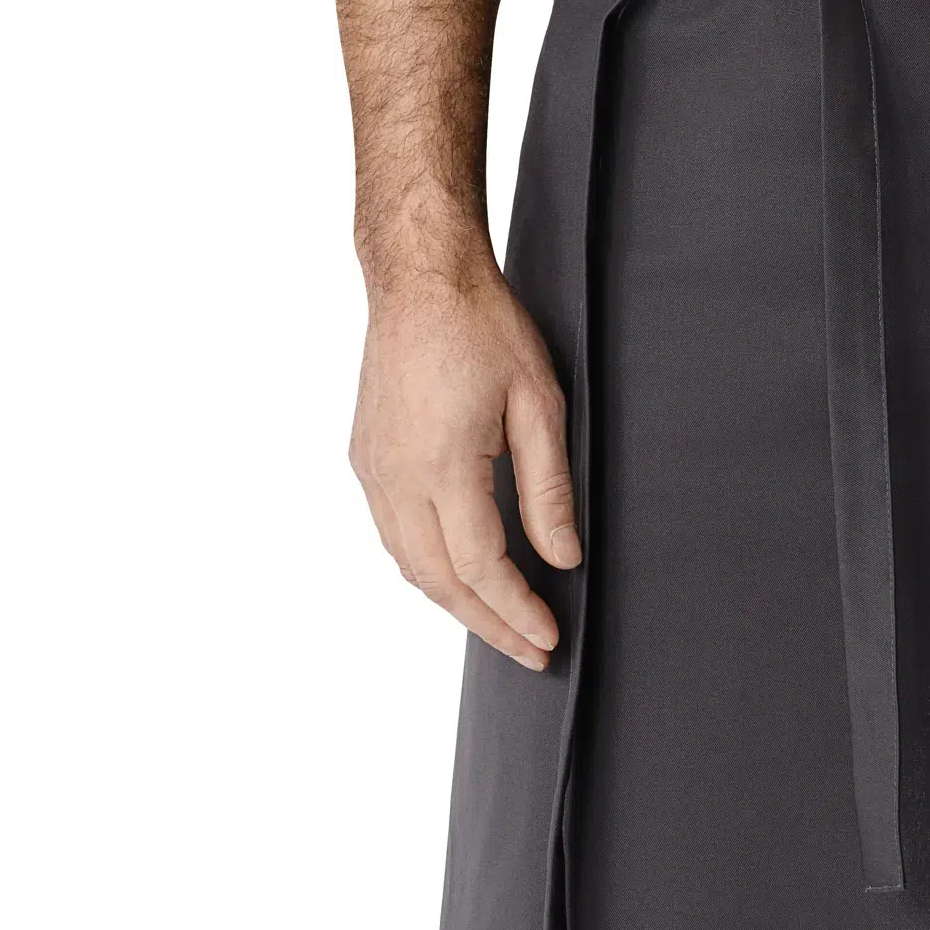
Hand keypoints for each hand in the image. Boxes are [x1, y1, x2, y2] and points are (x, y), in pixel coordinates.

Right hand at [349, 258, 579, 671]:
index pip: (481, 567)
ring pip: (409, 564)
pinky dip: (427, 566)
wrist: (421, 279)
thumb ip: (549, 489)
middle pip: (439, 581)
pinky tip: (459, 572)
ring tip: (500, 622)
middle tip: (529, 651)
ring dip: (454, 602)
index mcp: (443, 465)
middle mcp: (397, 476)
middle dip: (487, 624)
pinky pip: (393, 533)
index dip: (517, 610)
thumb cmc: (482, 326)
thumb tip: (562, 556)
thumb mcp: (539, 404)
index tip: (547, 637)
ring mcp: (374, 469)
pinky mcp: (367, 458)